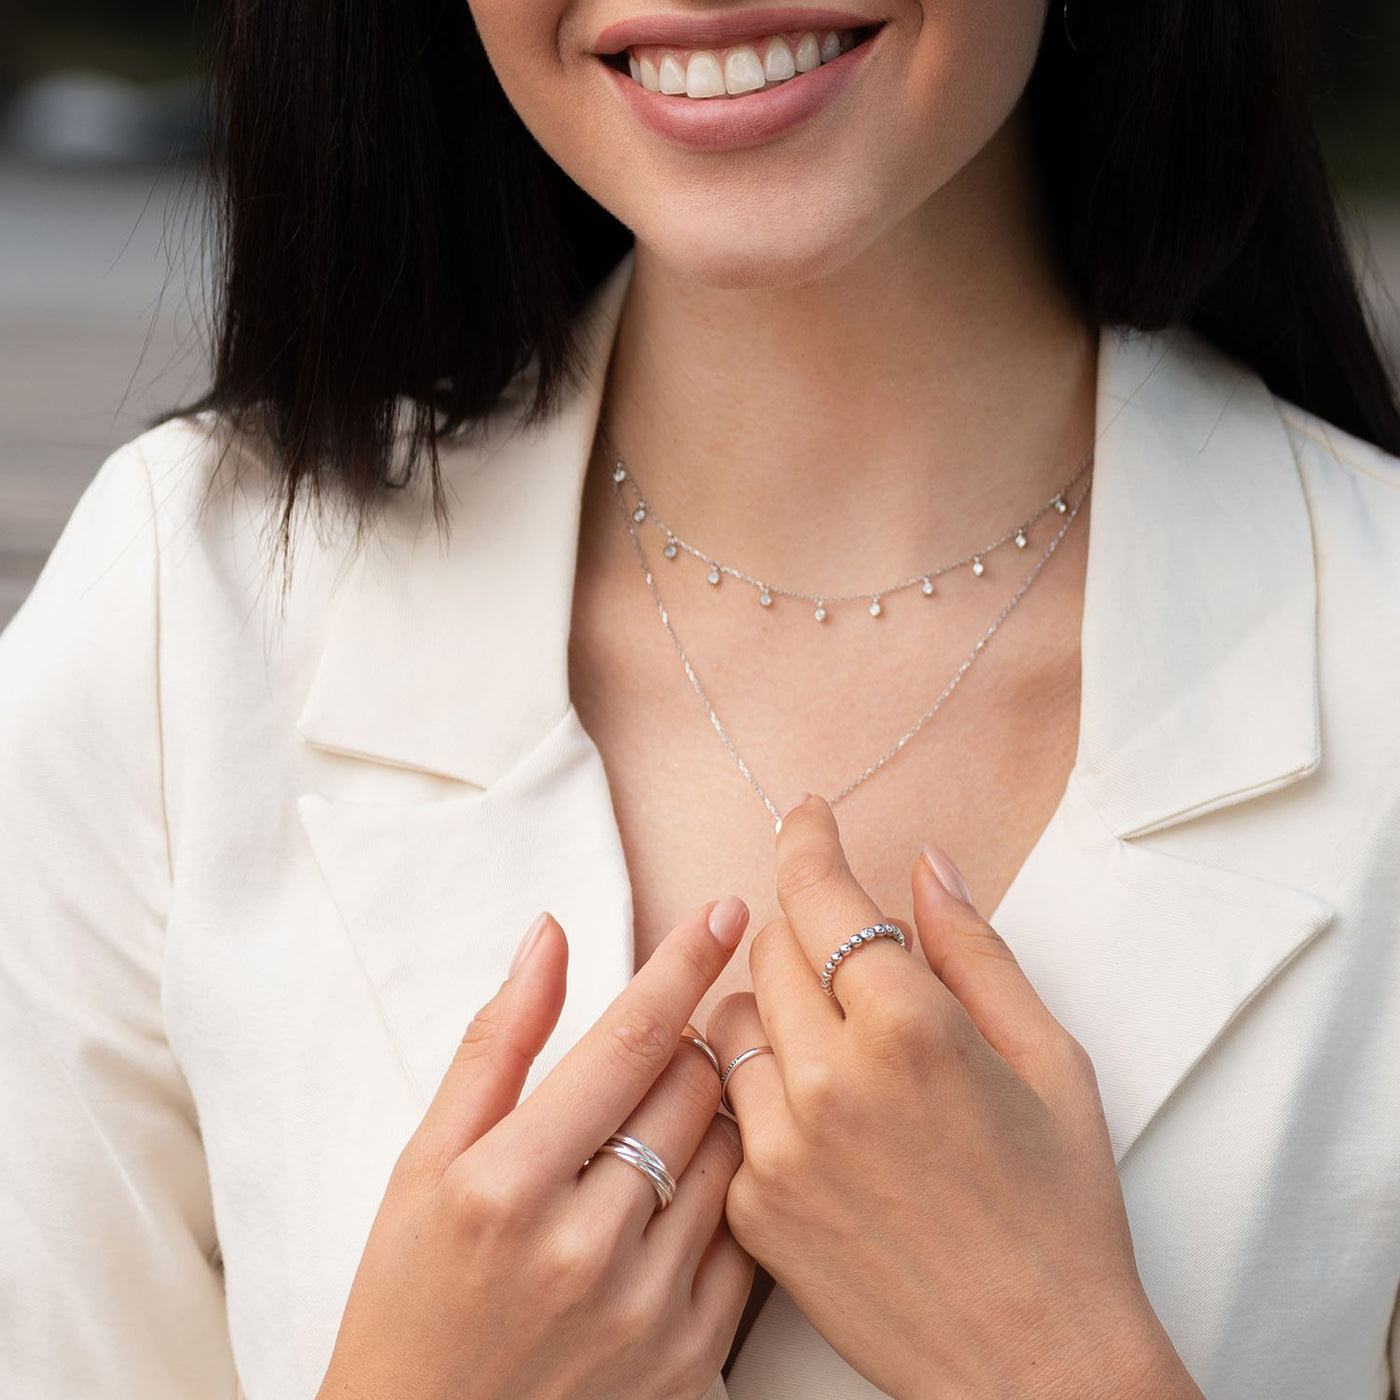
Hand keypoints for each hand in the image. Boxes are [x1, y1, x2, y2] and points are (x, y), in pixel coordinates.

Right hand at [319, 896, 755, 1399]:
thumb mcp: (425, 1162)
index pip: (627, 1042)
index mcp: (507, 1184)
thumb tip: (548, 937)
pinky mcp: (689, 1361)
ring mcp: (645, 1311)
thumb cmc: (412, 1294)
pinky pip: (746, 1236)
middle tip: (662, 1050)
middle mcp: (584, 1248)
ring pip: (730, 1152)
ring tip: (661, 1129)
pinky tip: (682, 1195)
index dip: (683, 963)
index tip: (725, 912)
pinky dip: (726, 1193)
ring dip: (711, 1116)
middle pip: (693, 1088)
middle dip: (689, 1045)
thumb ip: (495, 1044)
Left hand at [705, 795, 1202, 1399]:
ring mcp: (779, 1149)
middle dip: (804, 932)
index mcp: (911, 1030)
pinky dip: (761, 1087)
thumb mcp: (1048, 1061)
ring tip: (832, 1044)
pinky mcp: (753, 1206)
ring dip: (774, 1009)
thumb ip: (976, 950)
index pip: (822, 895)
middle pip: (768, 947)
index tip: (806, 815)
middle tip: (851, 962)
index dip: (808, 839)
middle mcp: (829, 1080)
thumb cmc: (1062, 1210)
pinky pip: (729, 1103)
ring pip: (732, 1020)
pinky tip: (819, 1118)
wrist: (1035, 1362)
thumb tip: (928, 866)